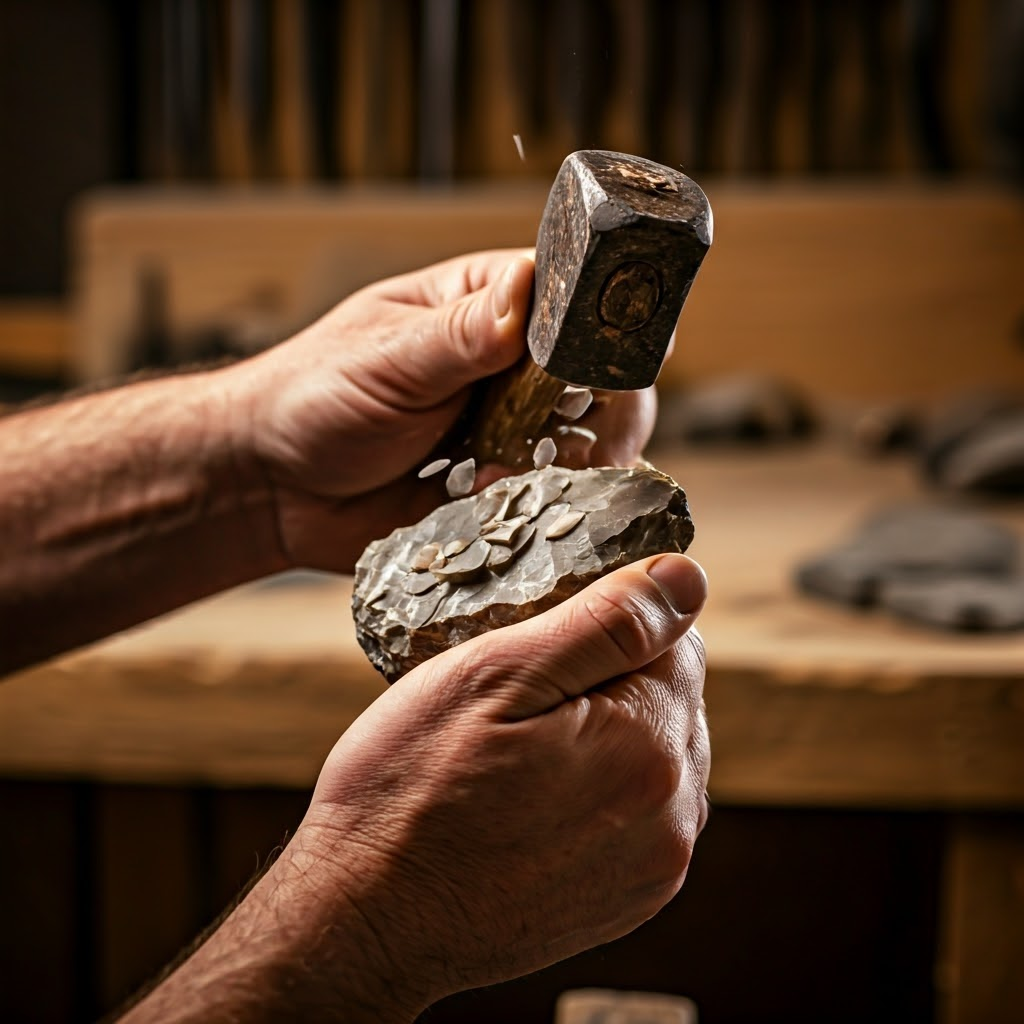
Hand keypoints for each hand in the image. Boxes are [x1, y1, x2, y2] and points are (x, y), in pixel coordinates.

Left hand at [229, 250, 657, 572]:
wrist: (274, 489)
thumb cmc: (314, 397)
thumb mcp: (387, 358)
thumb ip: (459, 334)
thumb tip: (527, 291)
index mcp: (489, 304)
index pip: (576, 300)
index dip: (606, 328)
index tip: (610, 368)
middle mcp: (513, 366)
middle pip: (603, 378)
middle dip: (604, 413)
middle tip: (575, 445)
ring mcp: (513, 431)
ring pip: (587, 443)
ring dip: (570, 466)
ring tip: (510, 479)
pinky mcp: (503, 490)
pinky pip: (549, 499)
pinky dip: (541, 508)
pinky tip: (494, 505)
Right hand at [291, 553, 708, 1014]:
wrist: (367, 919)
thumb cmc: (410, 789)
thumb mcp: (494, 675)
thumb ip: (605, 623)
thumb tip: (684, 576)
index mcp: (647, 745)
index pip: (679, 641)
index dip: (611, 625)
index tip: (548, 644)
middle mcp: (671, 813)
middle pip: (673, 700)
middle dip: (614, 681)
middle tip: (525, 697)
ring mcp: (654, 866)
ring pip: (659, 757)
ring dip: (611, 736)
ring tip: (525, 750)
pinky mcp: (630, 900)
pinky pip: (642, 816)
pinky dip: (603, 792)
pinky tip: (537, 797)